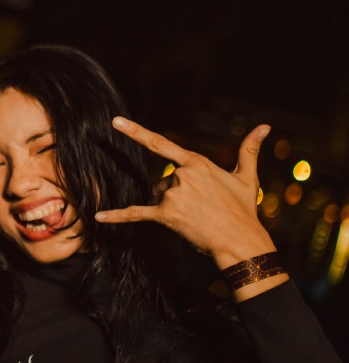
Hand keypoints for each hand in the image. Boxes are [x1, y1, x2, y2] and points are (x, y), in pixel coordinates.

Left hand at [96, 116, 276, 267]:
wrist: (240, 240)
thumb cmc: (242, 210)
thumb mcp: (246, 178)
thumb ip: (249, 151)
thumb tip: (265, 126)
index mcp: (197, 163)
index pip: (160, 144)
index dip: (136, 132)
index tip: (116, 122)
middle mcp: (182, 176)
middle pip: (163, 181)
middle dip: (176, 194)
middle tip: (200, 208)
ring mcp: (172, 195)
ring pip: (158, 197)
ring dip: (170, 208)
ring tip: (194, 218)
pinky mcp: (165, 215)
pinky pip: (135, 213)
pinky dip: (117, 216)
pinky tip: (98, 216)